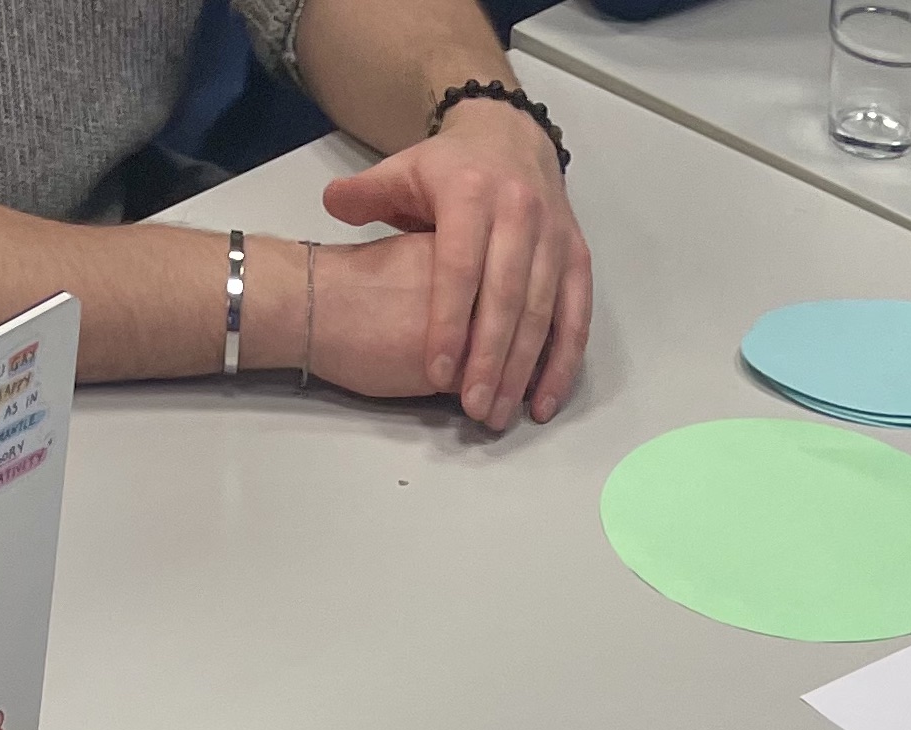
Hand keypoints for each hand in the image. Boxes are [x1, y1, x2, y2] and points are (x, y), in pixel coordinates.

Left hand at [319, 103, 590, 428]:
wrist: (511, 135)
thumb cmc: (451, 169)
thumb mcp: (405, 169)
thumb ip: (366, 193)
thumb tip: (333, 205)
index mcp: (472, 192)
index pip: (461, 267)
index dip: (449, 323)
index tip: (436, 373)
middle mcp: (520, 211)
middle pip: (507, 297)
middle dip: (490, 360)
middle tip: (473, 410)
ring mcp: (554, 235)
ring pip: (543, 312)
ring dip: (524, 370)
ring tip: (500, 414)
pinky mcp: (577, 255)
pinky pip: (577, 315)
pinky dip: (564, 361)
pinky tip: (542, 401)